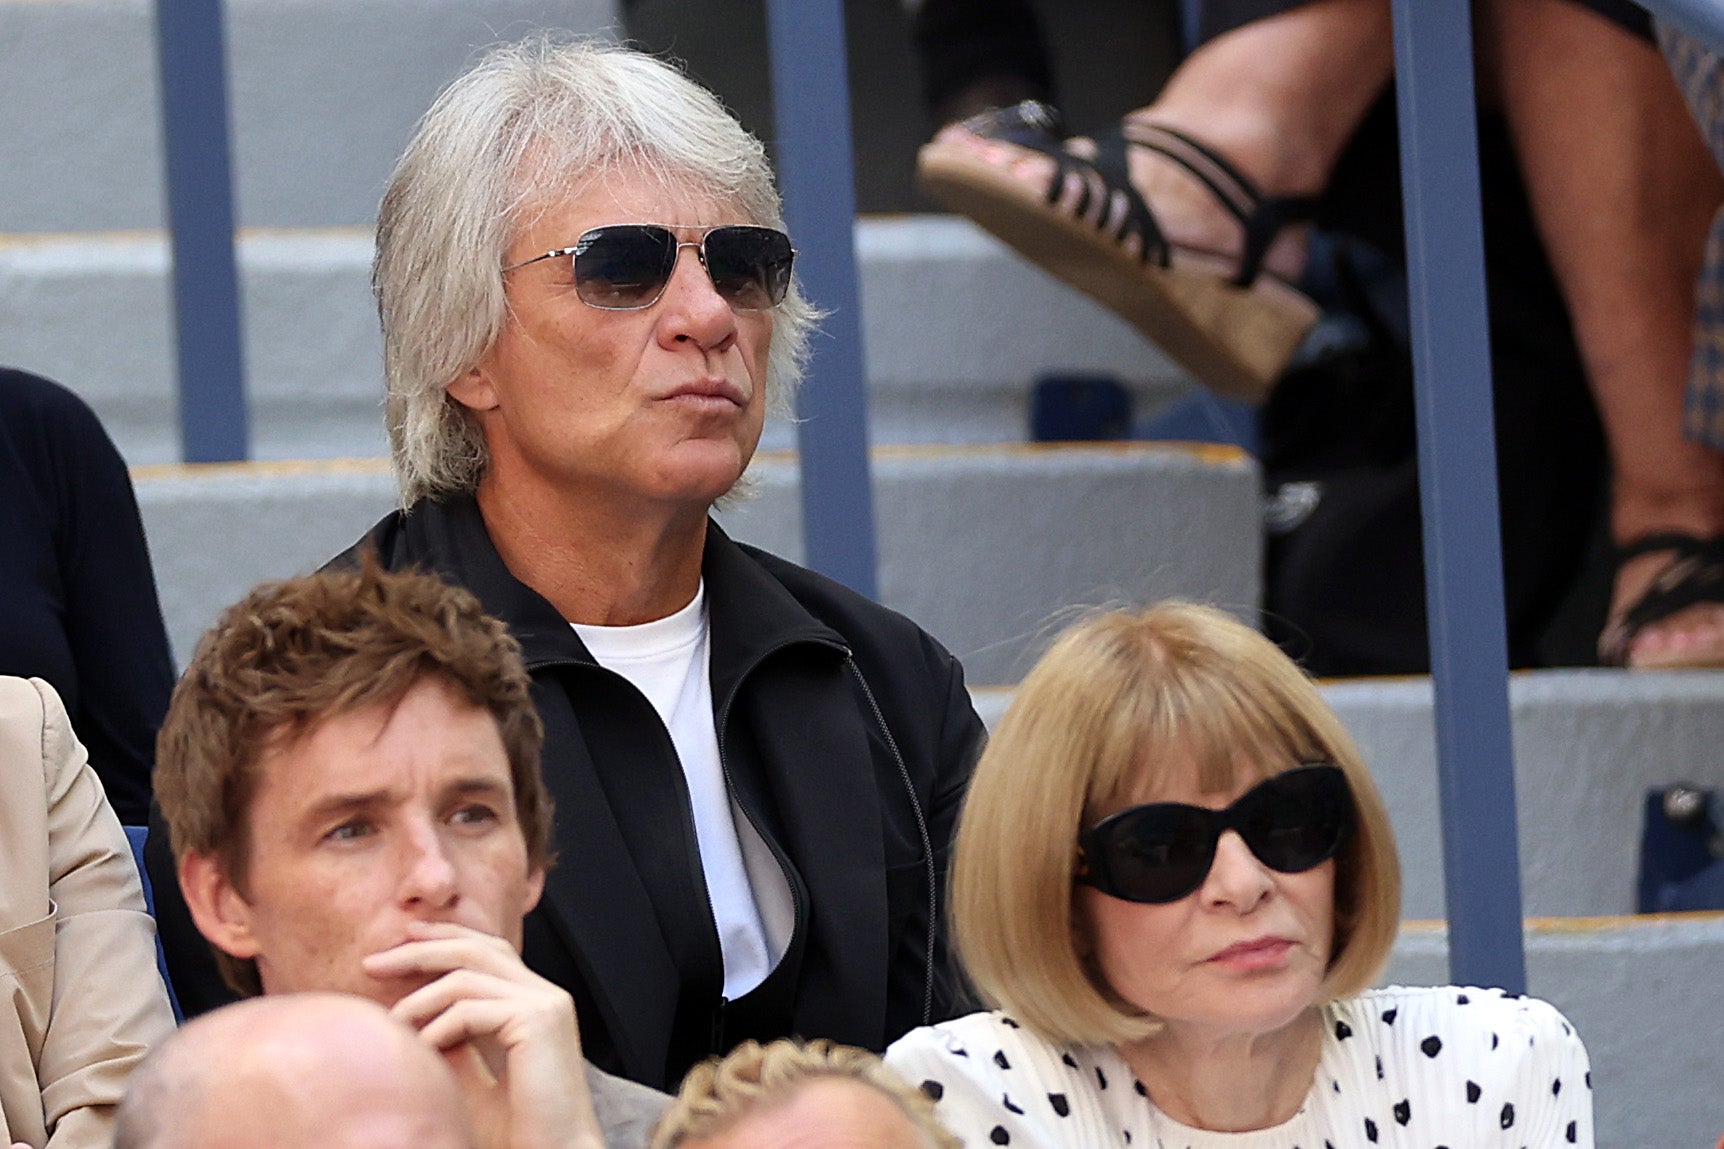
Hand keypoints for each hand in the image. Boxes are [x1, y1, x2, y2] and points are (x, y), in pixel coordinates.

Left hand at [365, 921, 603, 1148]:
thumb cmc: (511, 1130)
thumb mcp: (469, 1071)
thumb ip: (449, 1034)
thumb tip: (406, 1008)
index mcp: (534, 1002)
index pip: (487, 949)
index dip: (443, 937)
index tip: (401, 940)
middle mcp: (545, 994)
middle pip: (475, 948)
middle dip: (420, 950)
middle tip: (371, 963)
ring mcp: (546, 1004)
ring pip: (467, 974)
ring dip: (418, 998)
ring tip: (389, 1024)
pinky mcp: (539, 1020)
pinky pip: (471, 1009)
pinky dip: (437, 1027)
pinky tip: (420, 1050)